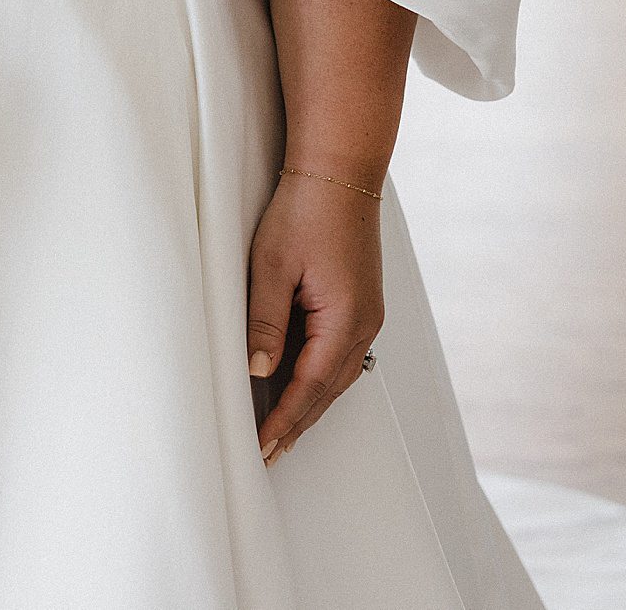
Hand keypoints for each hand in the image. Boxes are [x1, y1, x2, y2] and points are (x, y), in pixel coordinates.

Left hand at [247, 170, 383, 463]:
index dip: (283, 421)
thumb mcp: (271, 265)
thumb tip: (259, 371)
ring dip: (309, 401)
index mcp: (344, 320)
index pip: (309, 387)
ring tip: (280, 428)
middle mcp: (364, 324)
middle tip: (268, 453)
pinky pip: (340, 352)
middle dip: (298, 423)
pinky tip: (300, 380)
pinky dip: (318, 374)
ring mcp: (367, 313)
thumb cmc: (305, 210)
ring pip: (336, 374)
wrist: (340, 171)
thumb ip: (265, 320)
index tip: (262, 447)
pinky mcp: (361, 301)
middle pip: (328, 390)